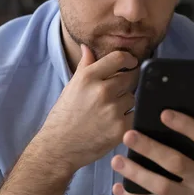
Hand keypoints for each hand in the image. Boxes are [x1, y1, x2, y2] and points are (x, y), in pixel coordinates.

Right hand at [35, 45, 138, 172]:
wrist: (59, 147)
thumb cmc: (64, 116)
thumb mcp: (72, 86)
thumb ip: (85, 65)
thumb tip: (88, 47)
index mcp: (88, 77)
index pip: (118, 58)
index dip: (129, 59)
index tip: (131, 63)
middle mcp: (101, 90)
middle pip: (130, 77)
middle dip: (126, 83)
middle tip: (115, 94)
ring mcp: (112, 110)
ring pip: (132, 97)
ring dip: (126, 103)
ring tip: (109, 112)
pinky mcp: (120, 128)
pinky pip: (135, 115)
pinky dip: (128, 118)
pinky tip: (114, 122)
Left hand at [111, 110, 193, 194]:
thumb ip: (193, 147)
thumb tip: (159, 122)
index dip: (186, 124)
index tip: (163, 113)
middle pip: (176, 163)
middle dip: (149, 148)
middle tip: (128, 135)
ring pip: (161, 186)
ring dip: (136, 172)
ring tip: (116, 160)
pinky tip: (118, 187)